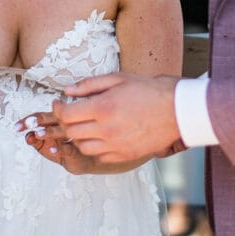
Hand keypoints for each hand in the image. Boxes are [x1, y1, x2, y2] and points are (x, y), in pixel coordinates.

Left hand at [17, 113, 94, 174]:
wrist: (90, 159)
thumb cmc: (67, 147)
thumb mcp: (48, 144)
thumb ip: (36, 140)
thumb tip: (27, 136)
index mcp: (56, 120)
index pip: (40, 116)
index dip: (28, 120)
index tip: (16, 127)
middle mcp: (64, 124)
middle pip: (48, 119)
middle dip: (34, 122)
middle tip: (22, 127)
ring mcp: (73, 135)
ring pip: (60, 130)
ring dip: (48, 132)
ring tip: (37, 134)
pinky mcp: (80, 149)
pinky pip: (70, 148)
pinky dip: (61, 149)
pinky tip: (52, 150)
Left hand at [51, 73, 181, 164]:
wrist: (177, 110)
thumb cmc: (148, 90)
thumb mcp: (118, 79)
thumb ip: (89, 85)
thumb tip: (67, 91)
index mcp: (103, 108)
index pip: (67, 115)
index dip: (57, 109)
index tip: (58, 104)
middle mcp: (107, 130)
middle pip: (72, 132)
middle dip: (66, 121)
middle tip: (70, 113)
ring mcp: (116, 145)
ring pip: (83, 147)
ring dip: (79, 136)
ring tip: (86, 124)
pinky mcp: (125, 155)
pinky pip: (99, 156)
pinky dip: (95, 147)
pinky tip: (101, 136)